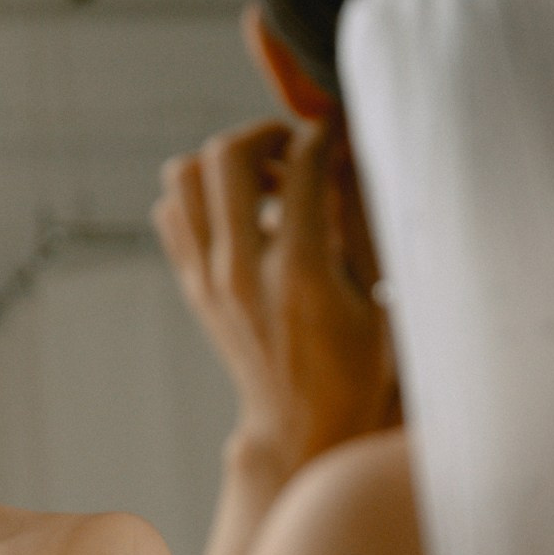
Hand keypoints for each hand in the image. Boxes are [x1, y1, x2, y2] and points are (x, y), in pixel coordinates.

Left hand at [154, 118, 398, 482]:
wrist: (300, 426)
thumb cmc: (356, 368)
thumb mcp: (379, 298)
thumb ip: (362, 222)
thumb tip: (349, 155)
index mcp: (301, 274)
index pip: (303, 165)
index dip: (327, 132)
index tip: (341, 128)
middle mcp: (242, 271)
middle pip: (226, 154)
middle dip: (265, 132)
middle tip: (294, 148)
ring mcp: (209, 279)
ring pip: (184, 176)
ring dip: (224, 163)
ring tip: (265, 177)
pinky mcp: (193, 286)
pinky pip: (174, 211)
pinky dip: (201, 196)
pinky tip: (243, 210)